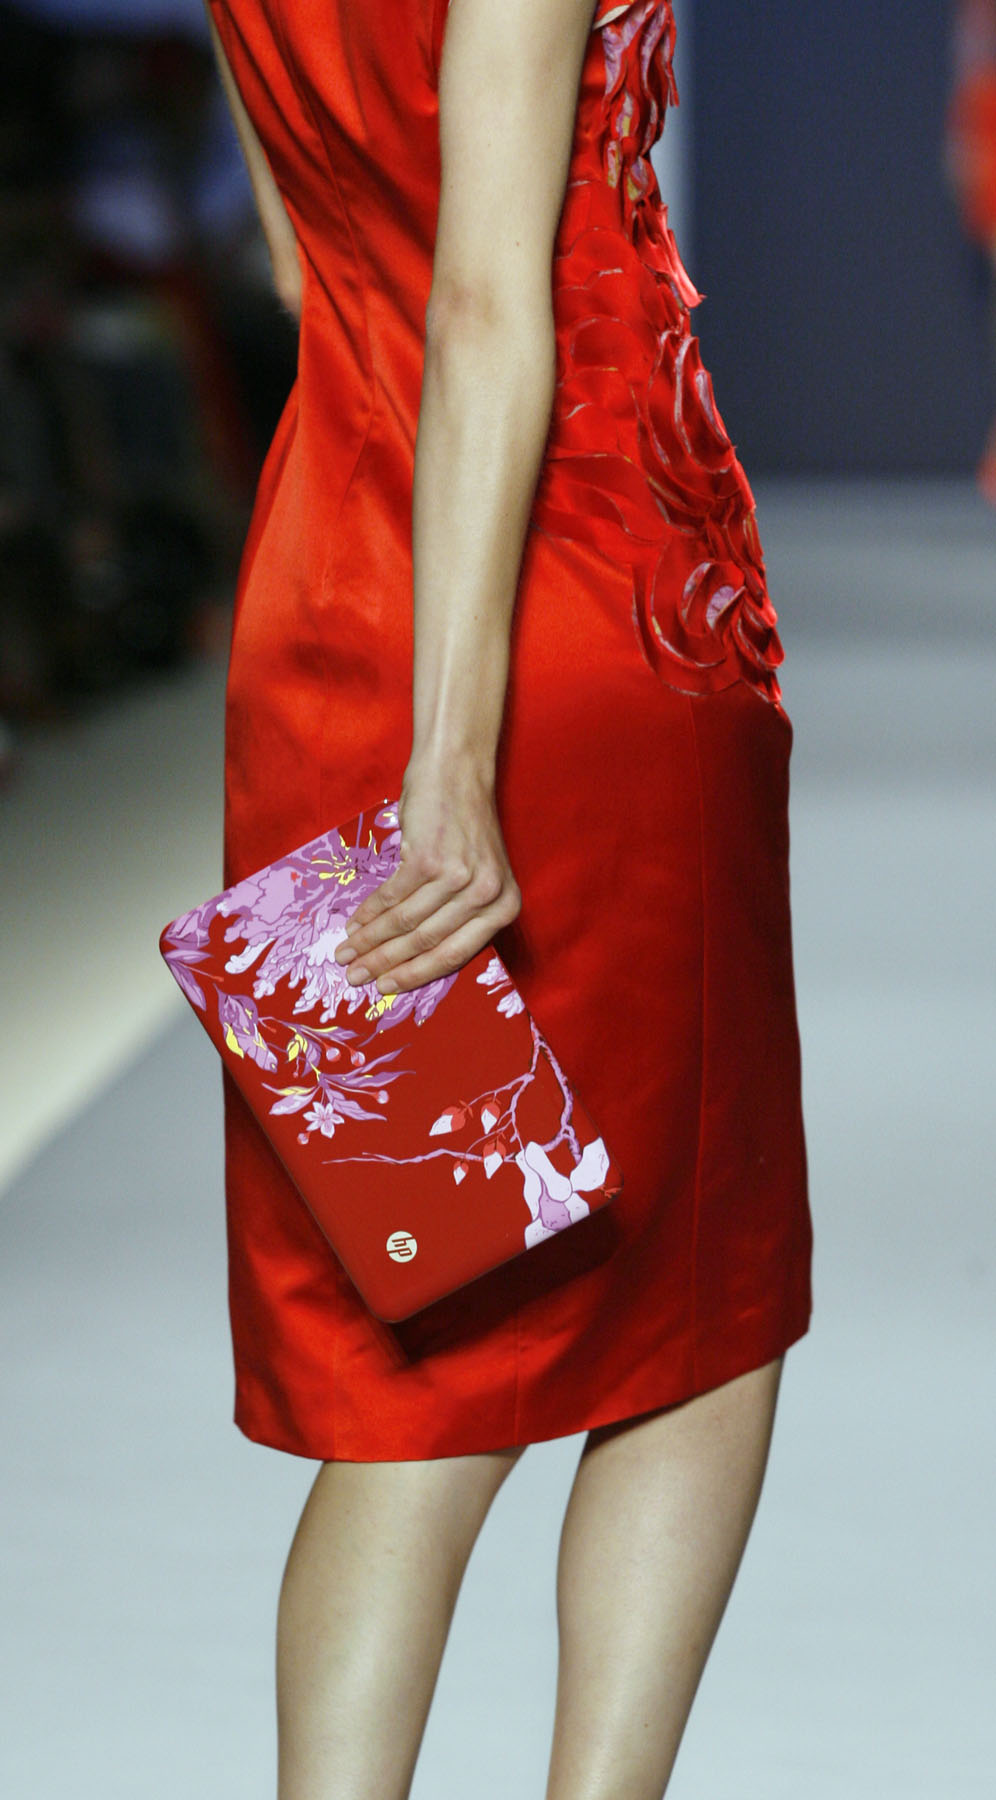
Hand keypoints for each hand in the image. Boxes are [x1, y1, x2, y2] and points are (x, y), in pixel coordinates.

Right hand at [334, 758, 521, 993]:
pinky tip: (353, 925)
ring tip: (346, 954)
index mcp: (505, 906)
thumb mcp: (476, 877)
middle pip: (427, 942)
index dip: (415, 975)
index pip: (455, 955)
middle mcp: (487, 894)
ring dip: (370, 941)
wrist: (456, 772)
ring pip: (405, 922)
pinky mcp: (430, 858)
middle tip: (355, 978)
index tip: (386, 989)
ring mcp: (459, 876)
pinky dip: (368, 914)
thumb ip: (458, 916)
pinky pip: (392, 896)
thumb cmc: (463, 827)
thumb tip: (412, 959)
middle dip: (386, 964)